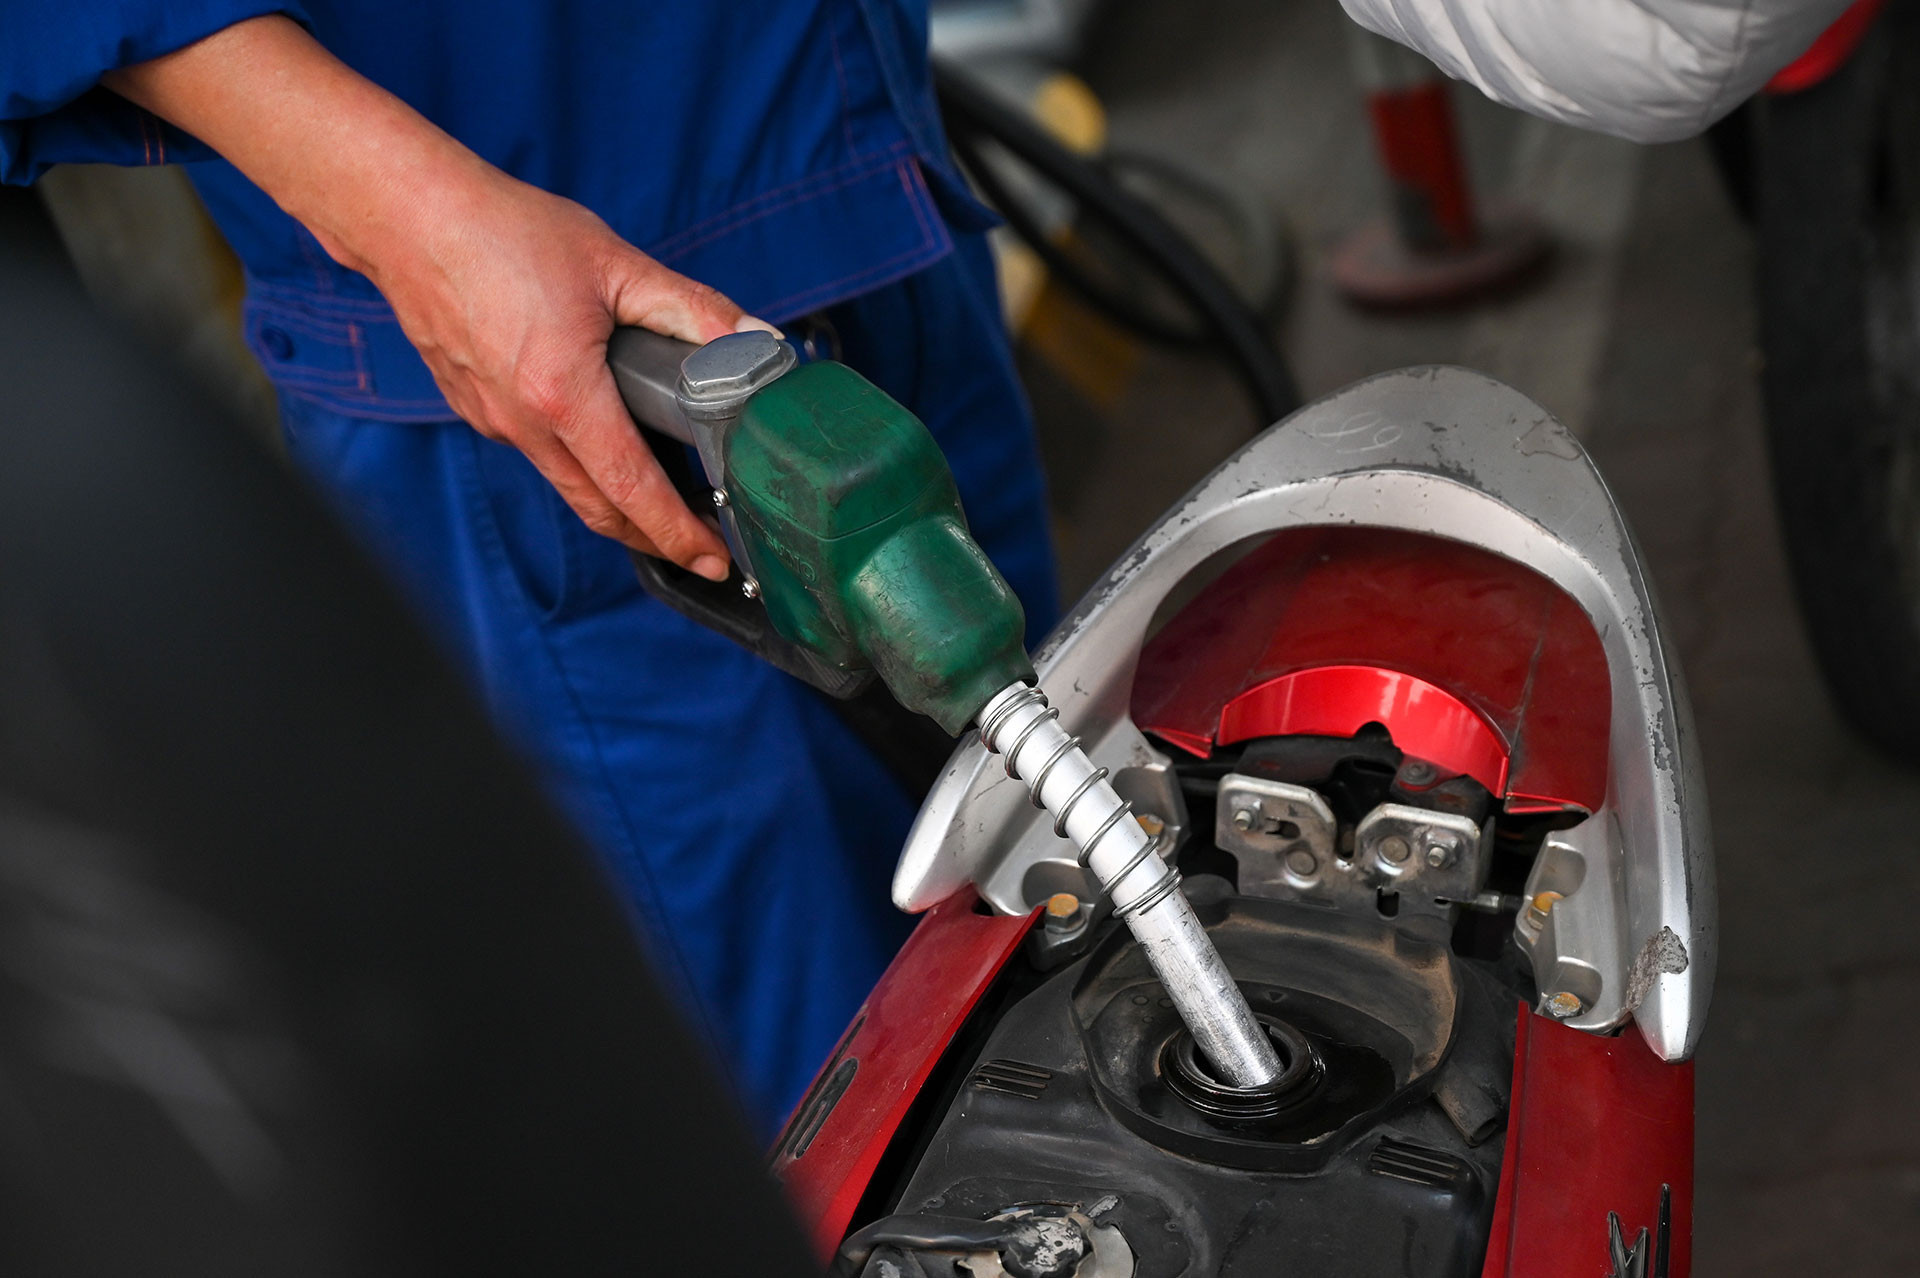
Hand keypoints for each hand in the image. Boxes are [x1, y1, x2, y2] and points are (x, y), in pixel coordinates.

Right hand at [358, 158, 771, 575]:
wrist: (405, 216)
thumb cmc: (502, 231)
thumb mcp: (615, 263)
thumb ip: (693, 308)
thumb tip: (756, 340)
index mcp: (564, 395)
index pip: (634, 491)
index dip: (679, 534)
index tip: (713, 560)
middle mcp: (524, 424)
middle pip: (600, 511)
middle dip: (654, 539)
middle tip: (701, 548)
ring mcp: (494, 422)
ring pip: (568, 486)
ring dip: (618, 505)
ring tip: (667, 502)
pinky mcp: (477, 409)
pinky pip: (538, 454)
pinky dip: (580, 466)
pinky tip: (608, 443)